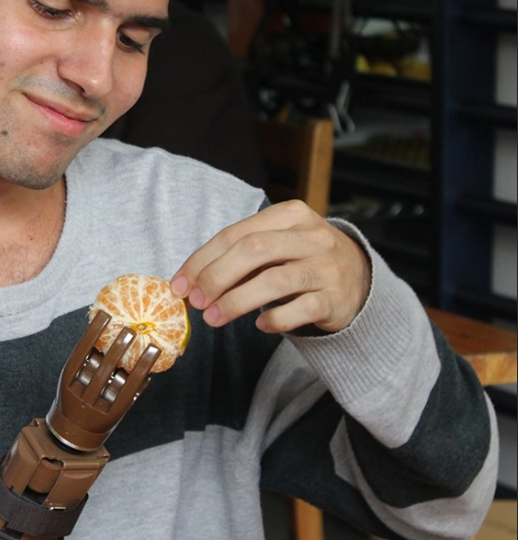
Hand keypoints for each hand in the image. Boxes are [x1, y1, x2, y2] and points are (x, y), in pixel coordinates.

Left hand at [170, 200, 370, 334]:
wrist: (359, 278)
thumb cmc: (301, 259)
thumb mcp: (277, 244)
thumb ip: (239, 255)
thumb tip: (191, 281)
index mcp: (289, 214)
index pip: (236, 233)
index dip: (203, 259)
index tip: (180, 283)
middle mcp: (311, 236)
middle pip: (253, 251)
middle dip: (216, 277)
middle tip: (195, 301)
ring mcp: (326, 267)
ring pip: (274, 281)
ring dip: (236, 301)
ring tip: (213, 318)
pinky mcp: (336, 298)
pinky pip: (300, 309)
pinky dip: (275, 318)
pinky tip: (259, 325)